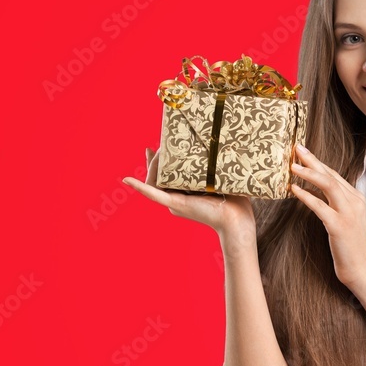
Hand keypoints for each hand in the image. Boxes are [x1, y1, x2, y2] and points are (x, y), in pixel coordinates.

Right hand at [122, 147, 252, 234]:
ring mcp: (174, 201)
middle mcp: (176, 197)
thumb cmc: (234, 201)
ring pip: (154, 180)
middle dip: (156, 159)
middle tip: (159, 145)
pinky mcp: (175, 204)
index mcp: (185, 193)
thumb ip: (212, 166)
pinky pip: (153, 194)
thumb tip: (215, 149)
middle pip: (158, 175)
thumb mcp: (220, 178)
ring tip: (155, 150)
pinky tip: (127, 180)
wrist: (237, 219)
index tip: (154, 148)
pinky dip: (140, 187)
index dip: (157, 162)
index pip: (165, 175)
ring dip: (152, 164)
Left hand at [289, 144, 365, 289]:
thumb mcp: (344, 219)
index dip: (318, 163)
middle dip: (313, 160)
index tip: (303, 153)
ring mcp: (348, 213)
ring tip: (292, 165)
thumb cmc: (349, 246)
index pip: (335, 175)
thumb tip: (313, 190)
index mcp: (357, 198)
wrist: (360, 269)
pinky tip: (293, 189)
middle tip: (296, 148)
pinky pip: (319, 206)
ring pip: (328, 185)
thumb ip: (334, 203)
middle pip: (331, 175)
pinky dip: (306, 196)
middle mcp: (355, 202)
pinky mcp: (339, 226)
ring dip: (309, 173)